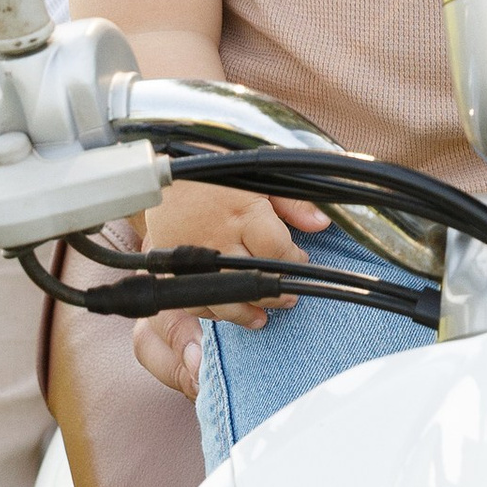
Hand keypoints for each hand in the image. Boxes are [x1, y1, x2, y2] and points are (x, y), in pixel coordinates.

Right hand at [129, 174, 331, 400]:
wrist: (165, 170)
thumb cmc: (215, 169)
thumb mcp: (260, 175)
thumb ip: (292, 202)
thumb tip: (321, 223)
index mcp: (243, 214)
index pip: (278, 252)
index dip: (295, 261)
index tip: (301, 259)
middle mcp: (217, 240)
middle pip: (252, 282)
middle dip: (274, 295)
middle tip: (287, 299)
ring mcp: (192, 257)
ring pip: (222, 301)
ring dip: (244, 313)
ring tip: (260, 317)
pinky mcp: (170, 267)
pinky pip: (191, 301)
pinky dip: (210, 311)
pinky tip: (225, 312)